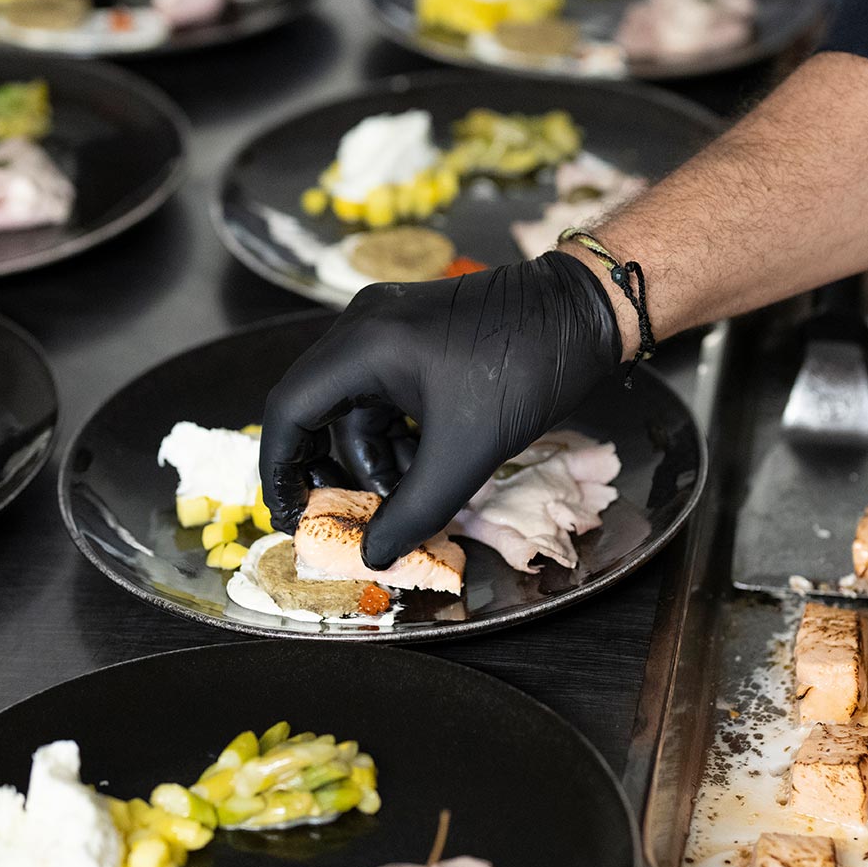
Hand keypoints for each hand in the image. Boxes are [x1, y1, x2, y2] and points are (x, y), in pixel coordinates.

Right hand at [260, 250, 623, 569]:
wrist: (586, 311)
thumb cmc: (525, 370)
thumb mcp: (466, 452)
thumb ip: (414, 510)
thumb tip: (374, 556)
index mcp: (362, 343)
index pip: (289, 410)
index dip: (281, 470)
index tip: (292, 516)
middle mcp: (363, 326)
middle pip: (314, 408)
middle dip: (329, 469)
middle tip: (346, 515)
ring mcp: (387, 327)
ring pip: (354, 407)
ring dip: (372, 458)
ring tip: (407, 497)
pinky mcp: (414, 336)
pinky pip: (383, 394)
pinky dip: (396, 435)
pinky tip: (426, 467)